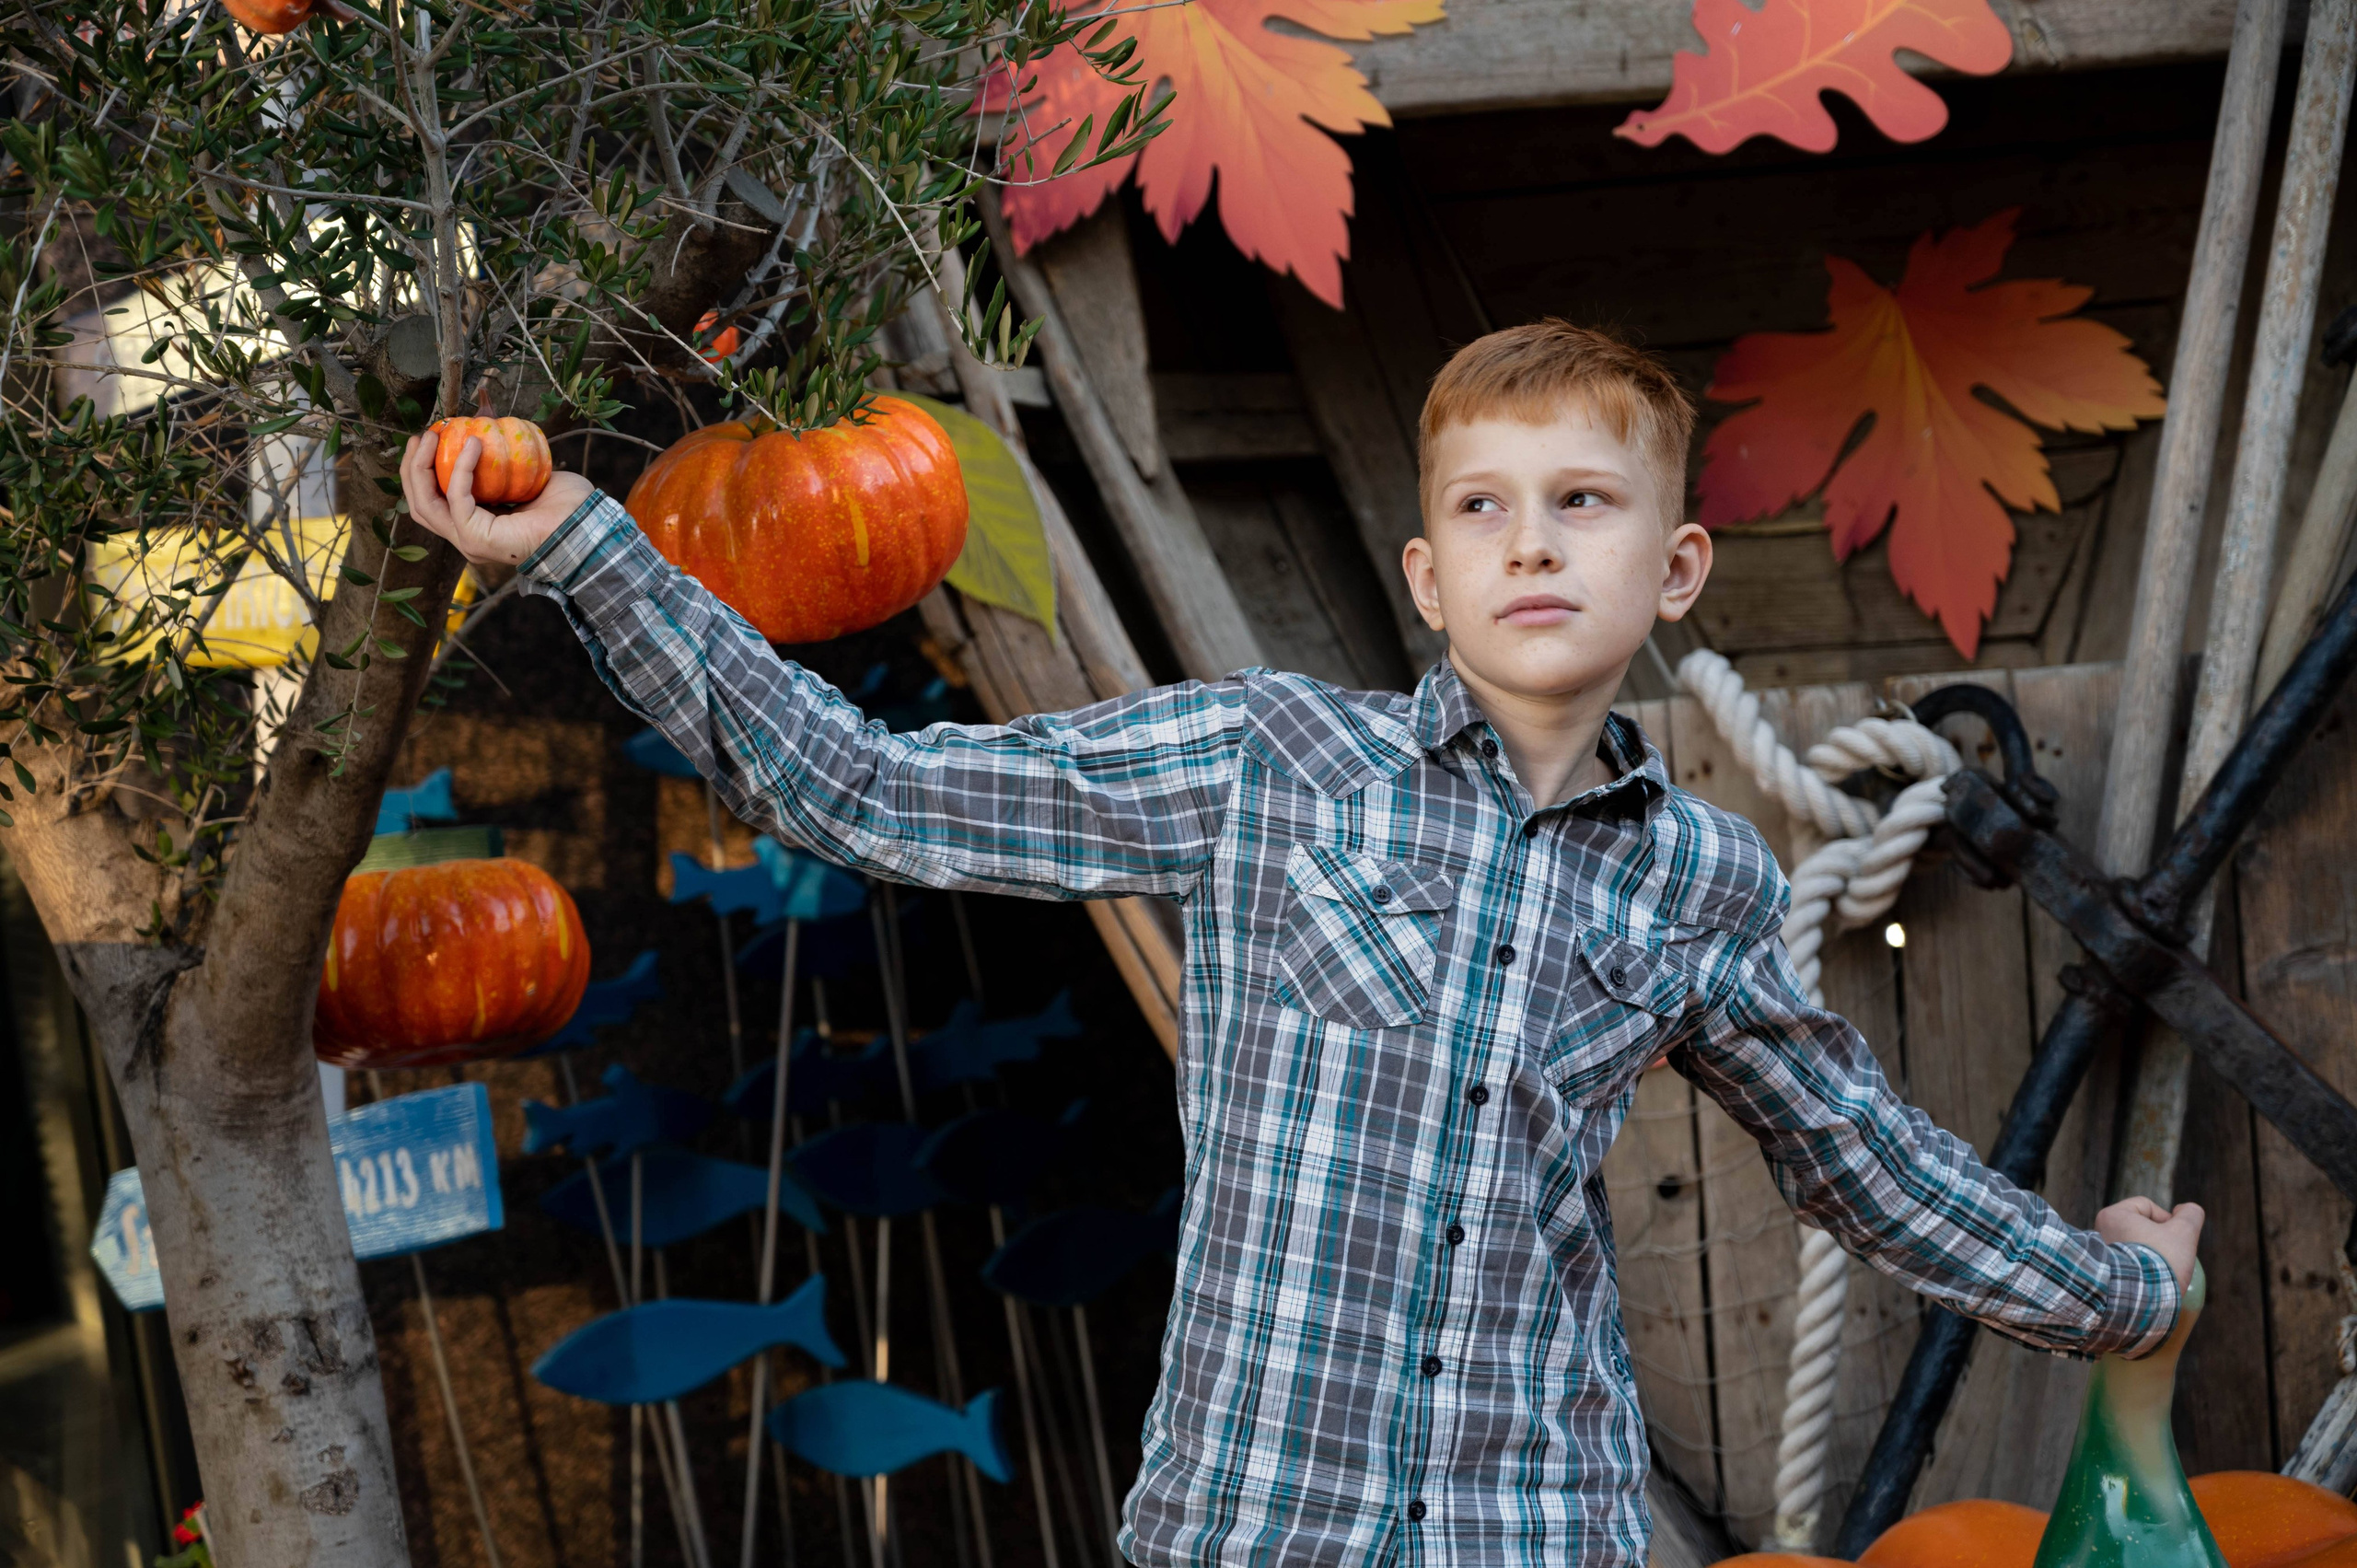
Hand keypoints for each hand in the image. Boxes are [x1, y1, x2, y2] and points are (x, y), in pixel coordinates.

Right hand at [401, 428, 592, 567]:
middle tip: (421, 436)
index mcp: (477, 525)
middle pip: (420, 504)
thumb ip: (503, 453)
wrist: (588, 527)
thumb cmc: (566, 505)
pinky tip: (473, 444)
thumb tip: (485, 415)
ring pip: (425, 505)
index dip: (422, 470)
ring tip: (432, 437)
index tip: (427, 438)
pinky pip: (458, 498)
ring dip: (423, 468)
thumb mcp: (527, 470)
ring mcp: (469, 541)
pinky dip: (461, 468)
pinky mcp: (477, 539)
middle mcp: (467, 536)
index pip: (434, 501)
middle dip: (413, 468)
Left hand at [2096, 1195, 2203, 1293]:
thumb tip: (2187, 1210)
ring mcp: (2100, 1256)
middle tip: (2171, 1258)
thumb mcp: (2184, 1232)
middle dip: (2160, 1242)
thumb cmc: (2160, 1260)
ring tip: (2163, 1273)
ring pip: (2136, 1249)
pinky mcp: (2104, 1275)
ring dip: (2152, 1258)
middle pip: (2140, 1229)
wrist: (2138, 1301)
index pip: (2146, 1207)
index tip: (2176, 1239)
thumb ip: (2190, 1216)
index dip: (2168, 1221)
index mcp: (2112, 1216)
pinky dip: (2143, 1271)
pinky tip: (2153, 1284)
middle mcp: (2098, 1232)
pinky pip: (2130, 1266)